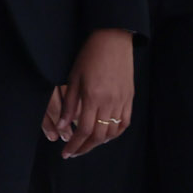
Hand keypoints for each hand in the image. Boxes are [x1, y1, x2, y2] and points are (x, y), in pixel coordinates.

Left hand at [45, 29, 134, 157]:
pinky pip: (125, 122)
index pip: (83, 130)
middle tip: (75, 152)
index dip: (74, 145)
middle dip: (85, 148)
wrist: (113, 39)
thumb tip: (63, 127)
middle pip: (99, 136)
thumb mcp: (73, 78)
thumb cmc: (89, 56)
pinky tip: (106, 135)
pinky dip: (116, 133)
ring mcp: (122, 100)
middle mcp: (109, 102)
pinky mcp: (129, 97)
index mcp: (93, 97)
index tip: (66, 153)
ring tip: (88, 144)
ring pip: (113, 132)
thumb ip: (69, 105)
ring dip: (100, 142)